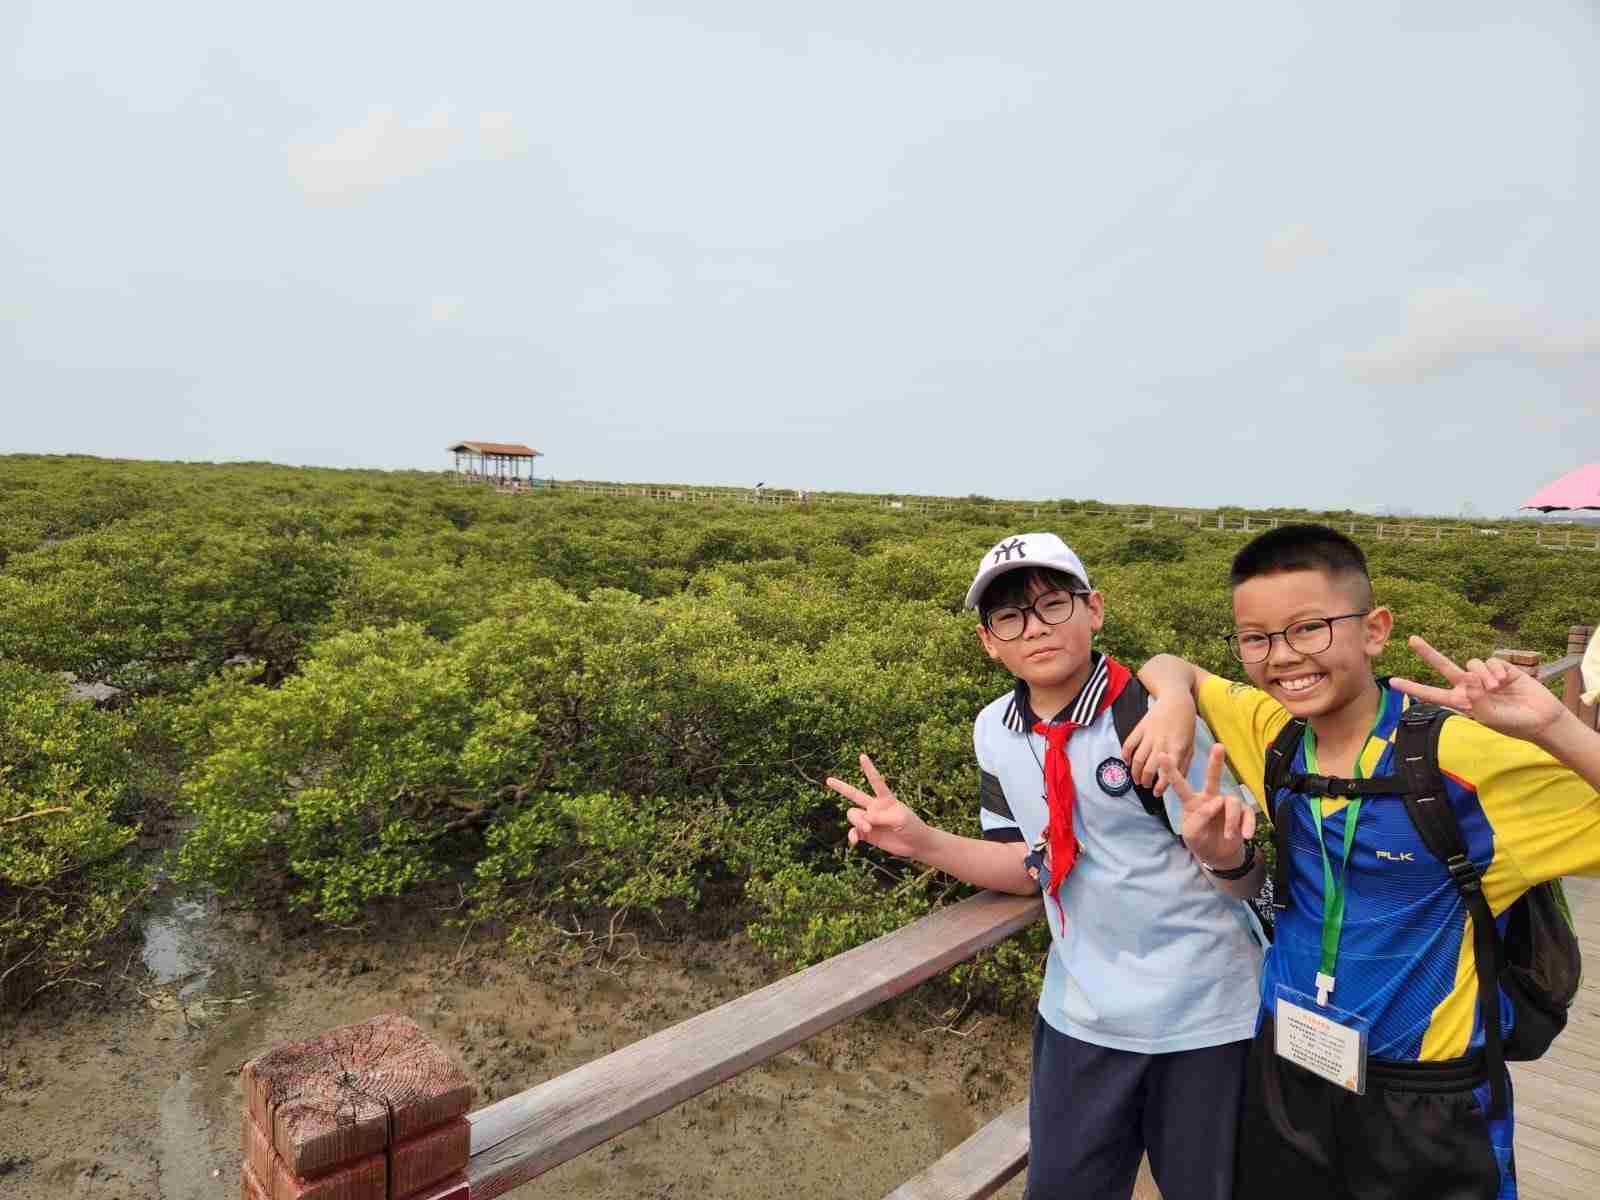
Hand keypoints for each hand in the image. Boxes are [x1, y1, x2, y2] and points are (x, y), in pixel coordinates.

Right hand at [826, 754, 928, 859]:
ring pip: (853, 815)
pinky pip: (854, 832)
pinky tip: (855, 841)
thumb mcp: (899, 818)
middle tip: (828, 780)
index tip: (862, 756)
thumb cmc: (912, 826)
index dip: (869, 769)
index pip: (876, 781)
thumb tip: (863, 820)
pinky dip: (852, 836)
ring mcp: (869, 820)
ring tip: (868, 829)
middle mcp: (874, 807)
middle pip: (854, 794)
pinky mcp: (867, 834)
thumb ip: (880, 817)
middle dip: (841, 787)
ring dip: (858, 822)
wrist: (916, 844)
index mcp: (885, 799)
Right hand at [1123, 697, 1196, 794]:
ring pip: (1137, 758)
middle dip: (1146, 780)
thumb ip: (1184, 763)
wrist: (1175, 700)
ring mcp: (1149, 735)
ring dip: (1135, 772)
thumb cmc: (1186, 724)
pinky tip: (1126, 762)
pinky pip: (1128, 744)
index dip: (1161, 785)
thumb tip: (1177, 780)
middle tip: (1146, 786)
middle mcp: (1161, 742)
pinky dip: (1125, 755)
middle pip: (1149, 767)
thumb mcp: (1190, 745)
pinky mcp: (1139, 728)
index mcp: (1177, 747)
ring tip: (1137, 779)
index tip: (1157, 793)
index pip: (1168, 771)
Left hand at [1158, 745, 1255, 868]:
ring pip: (1231, 801)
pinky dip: (1247, 825)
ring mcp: (1226, 804)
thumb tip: (1217, 802)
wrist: (1218, 855)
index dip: (1171, 771)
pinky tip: (1246, 835)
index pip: (1180, 785)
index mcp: (1192, 802)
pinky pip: (1247, 813)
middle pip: (1212, 778)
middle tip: (1218, 746)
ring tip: (1229, 836)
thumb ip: (1199, 818)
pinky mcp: (1242, 812)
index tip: (1161, 755)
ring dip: (1231, 821)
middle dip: (1215, 762)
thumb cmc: (1200, 841)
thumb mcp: (1191, 834)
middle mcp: (1210, 798)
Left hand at [1391, 636, 1569, 742]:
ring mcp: (1483, 676)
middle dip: (1428, 652)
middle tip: (1412, 640)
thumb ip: (1476, 699)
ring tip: (1496, 688)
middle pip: (1443, 666)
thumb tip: (1469, 678)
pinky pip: (1491, 661)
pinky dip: (1496, 671)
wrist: (1539, 717)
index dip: (1413, 688)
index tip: (1392, 682)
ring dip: (1483, 675)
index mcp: (1460, 701)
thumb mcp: (1489, 717)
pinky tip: (1505, 681)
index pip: (1431, 693)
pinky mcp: (1500, 668)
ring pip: (1472, 664)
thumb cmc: (1511, 723)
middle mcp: (1468, 686)